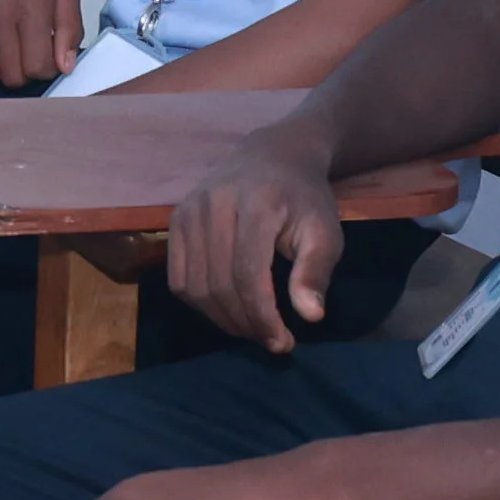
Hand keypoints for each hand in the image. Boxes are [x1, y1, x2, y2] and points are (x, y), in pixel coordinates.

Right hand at [0, 0, 82, 85]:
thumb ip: (69, 28)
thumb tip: (64, 67)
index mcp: (32, 8)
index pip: (38, 67)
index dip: (50, 69)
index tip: (52, 54)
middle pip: (12, 76)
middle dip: (28, 73)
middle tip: (34, 53)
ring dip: (5, 71)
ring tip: (15, 52)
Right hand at [165, 122, 351, 349]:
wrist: (274, 156)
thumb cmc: (305, 198)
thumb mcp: (325, 232)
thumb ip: (316, 272)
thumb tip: (310, 316)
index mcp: (256, 203)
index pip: (248, 273)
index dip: (262, 315)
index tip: (282, 343)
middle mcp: (213, 204)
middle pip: (218, 283)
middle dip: (244, 322)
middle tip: (269, 340)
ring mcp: (188, 211)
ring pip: (194, 286)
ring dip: (221, 319)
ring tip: (250, 328)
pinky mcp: (174, 221)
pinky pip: (178, 278)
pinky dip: (199, 303)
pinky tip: (225, 309)